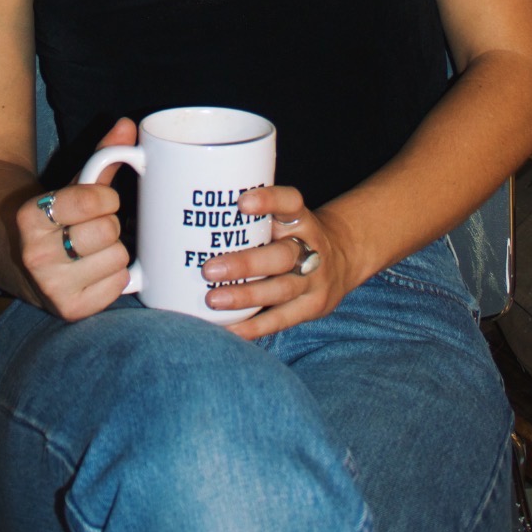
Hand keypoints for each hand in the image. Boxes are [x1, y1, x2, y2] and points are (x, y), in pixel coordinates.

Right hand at [14, 117, 135, 319]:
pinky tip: (95, 269)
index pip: (91, 199)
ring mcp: (51, 288)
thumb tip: (128, 126)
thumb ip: (101, 155)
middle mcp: (35, 256)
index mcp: (29, 218)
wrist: (13, 254)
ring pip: (118, 257)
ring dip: (113, 249)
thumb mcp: (70, 184)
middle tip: (92, 227)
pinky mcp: (69, 311)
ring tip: (92, 249)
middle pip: (109, 230)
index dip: (104, 196)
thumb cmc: (53, 215)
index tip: (98, 199)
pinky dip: (115, 276)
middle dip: (108, 223)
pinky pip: (119, 285)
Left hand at [202, 184, 354, 339]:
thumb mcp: (284, 218)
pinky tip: (229, 330)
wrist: (342, 259)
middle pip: (281, 256)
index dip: (269, 201)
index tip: (241, 203)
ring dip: (246, 297)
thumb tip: (189, 221)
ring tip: (213, 300)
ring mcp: (314, 281)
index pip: (290, 203)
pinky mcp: (312, 308)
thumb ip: (251, 219)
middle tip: (209, 269)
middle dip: (245, 265)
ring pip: (280, 290)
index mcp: (301, 220)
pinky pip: (281, 319)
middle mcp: (311, 248)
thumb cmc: (293, 236)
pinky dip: (254, 326)